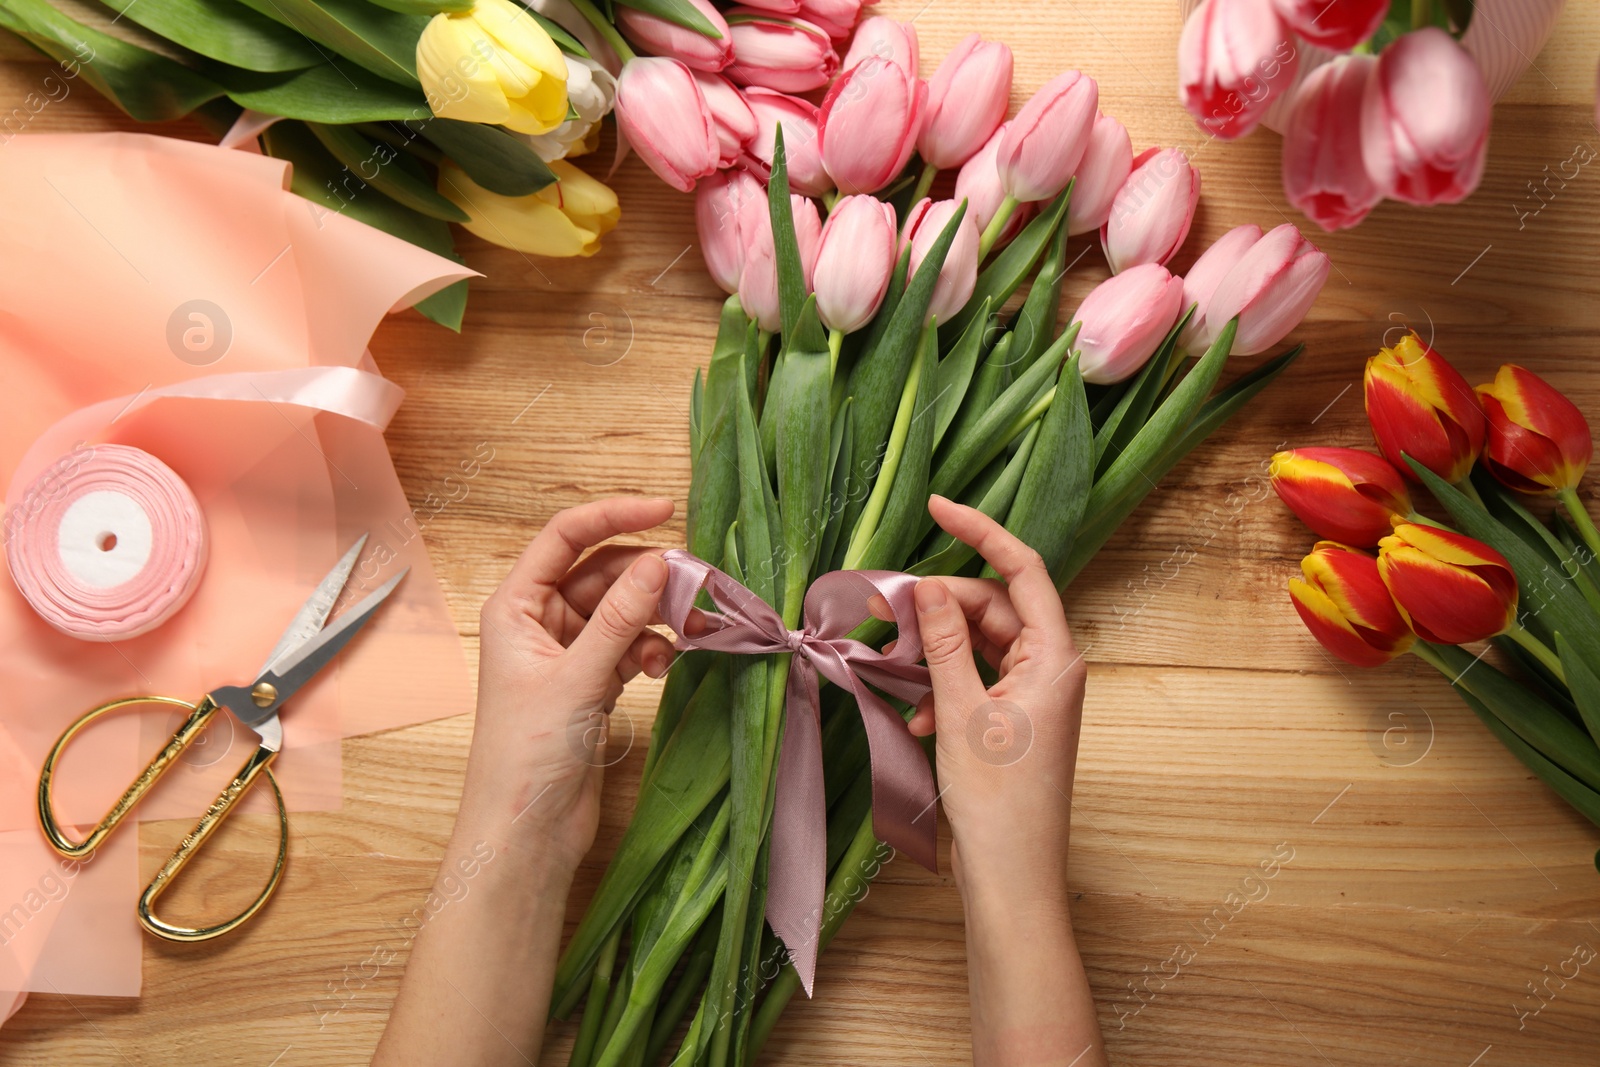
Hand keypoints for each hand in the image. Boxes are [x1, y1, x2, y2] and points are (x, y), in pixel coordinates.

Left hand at [461, 497, 676, 871]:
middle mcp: (539, 622)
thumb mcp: (577, 678)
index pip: (566, 538)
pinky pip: (629, 645)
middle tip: (698, 586)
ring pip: (621, 611)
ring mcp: (567, 653)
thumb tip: (660, 562)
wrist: (525, 833)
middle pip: (602, 573)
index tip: (666, 511)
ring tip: (691, 632)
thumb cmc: (528, 755)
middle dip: (648, 577)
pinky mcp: (590, 683)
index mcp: (516, 606)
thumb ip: (620, 618)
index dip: (614, 516)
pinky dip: (651, 648)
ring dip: (656, 616)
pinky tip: (665, 665)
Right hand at [908, 495, 1086, 906]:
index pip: (1022, 568)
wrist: (1011, 878)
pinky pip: (974, 680)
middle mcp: (1050, 668)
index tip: (937, 506)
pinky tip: (916, 718)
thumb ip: (944, 643)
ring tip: (898, 670)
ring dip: (936, 653)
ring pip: (978, 644)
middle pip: (992, 606)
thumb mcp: (961, 713)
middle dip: (942, 607)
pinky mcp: (1013, 721)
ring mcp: (1033, 695)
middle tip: (890, 613)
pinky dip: (941, 688)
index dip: (980, 531)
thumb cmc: (998, 801)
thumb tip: (926, 587)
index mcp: (1055, 656)